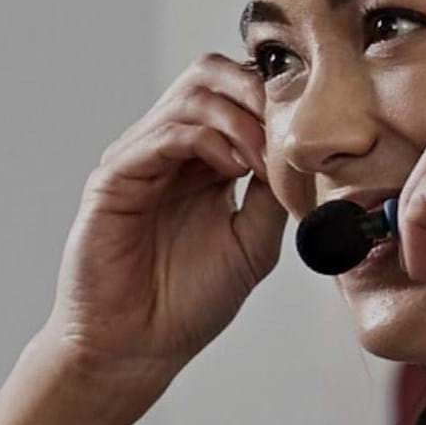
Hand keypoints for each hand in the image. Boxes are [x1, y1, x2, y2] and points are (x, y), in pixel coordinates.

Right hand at [45, 54, 286, 377]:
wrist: (135, 348)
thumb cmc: (184, 304)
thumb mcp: (253, 242)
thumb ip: (273, 194)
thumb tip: (305, 152)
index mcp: (198, 161)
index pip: (234, 95)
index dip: (274, 98)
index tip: (311, 127)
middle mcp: (165, 151)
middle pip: (208, 76)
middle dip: (256, 91)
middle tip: (290, 126)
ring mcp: (137, 160)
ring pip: (190, 97)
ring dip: (240, 118)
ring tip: (264, 158)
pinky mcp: (113, 178)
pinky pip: (161, 135)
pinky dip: (205, 140)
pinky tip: (233, 168)